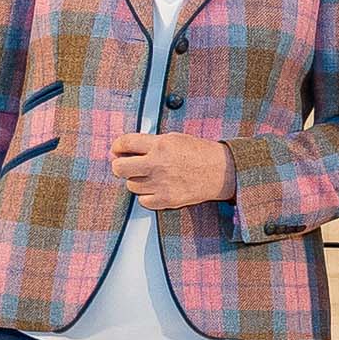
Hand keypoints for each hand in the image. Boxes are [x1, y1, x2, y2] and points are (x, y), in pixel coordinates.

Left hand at [107, 128, 233, 211]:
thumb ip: (150, 143)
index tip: (118, 149)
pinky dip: (146, 195)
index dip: (117, 146)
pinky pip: (143, 200)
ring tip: (148, 176)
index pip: (125, 143)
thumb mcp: (174, 138)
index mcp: (160, 144)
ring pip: (131, 185)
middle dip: (119, 166)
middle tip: (125, 165)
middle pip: (120, 168)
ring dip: (136, 180)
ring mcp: (161, 183)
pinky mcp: (167, 199)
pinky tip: (155, 188)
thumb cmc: (198, 153)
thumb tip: (126, 149)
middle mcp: (158, 164)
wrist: (220, 171)